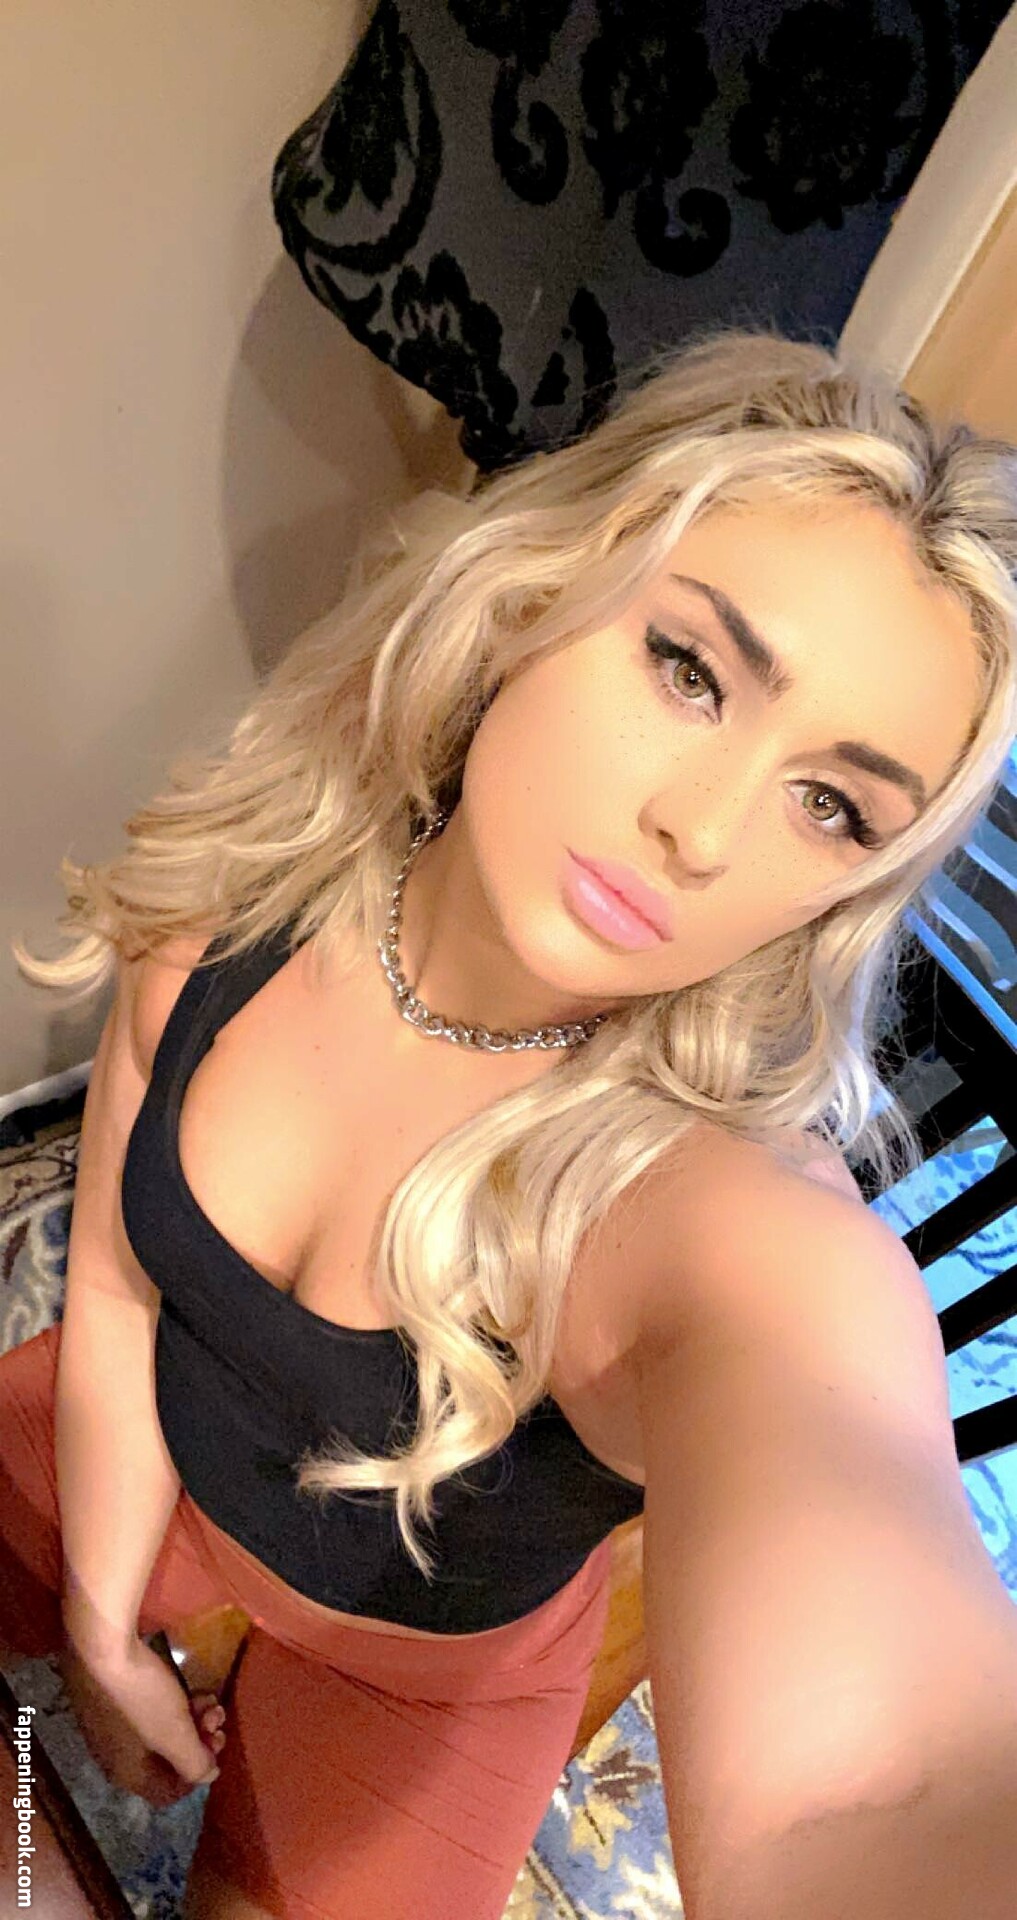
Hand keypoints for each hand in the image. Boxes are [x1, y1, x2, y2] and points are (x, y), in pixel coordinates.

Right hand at [56, 1633, 227, 1807]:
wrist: (100, 1647)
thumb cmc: (142, 1697)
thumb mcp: (176, 1735)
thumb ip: (195, 1763)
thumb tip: (208, 1775)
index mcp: (127, 1774)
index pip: (167, 1792)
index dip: (196, 1774)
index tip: (214, 1746)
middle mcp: (115, 1757)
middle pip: (166, 1760)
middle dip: (198, 1740)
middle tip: (216, 1719)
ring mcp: (110, 1727)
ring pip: (160, 1733)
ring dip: (191, 1719)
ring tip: (210, 1700)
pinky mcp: (111, 1700)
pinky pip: (148, 1713)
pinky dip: (173, 1705)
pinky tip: (191, 1688)